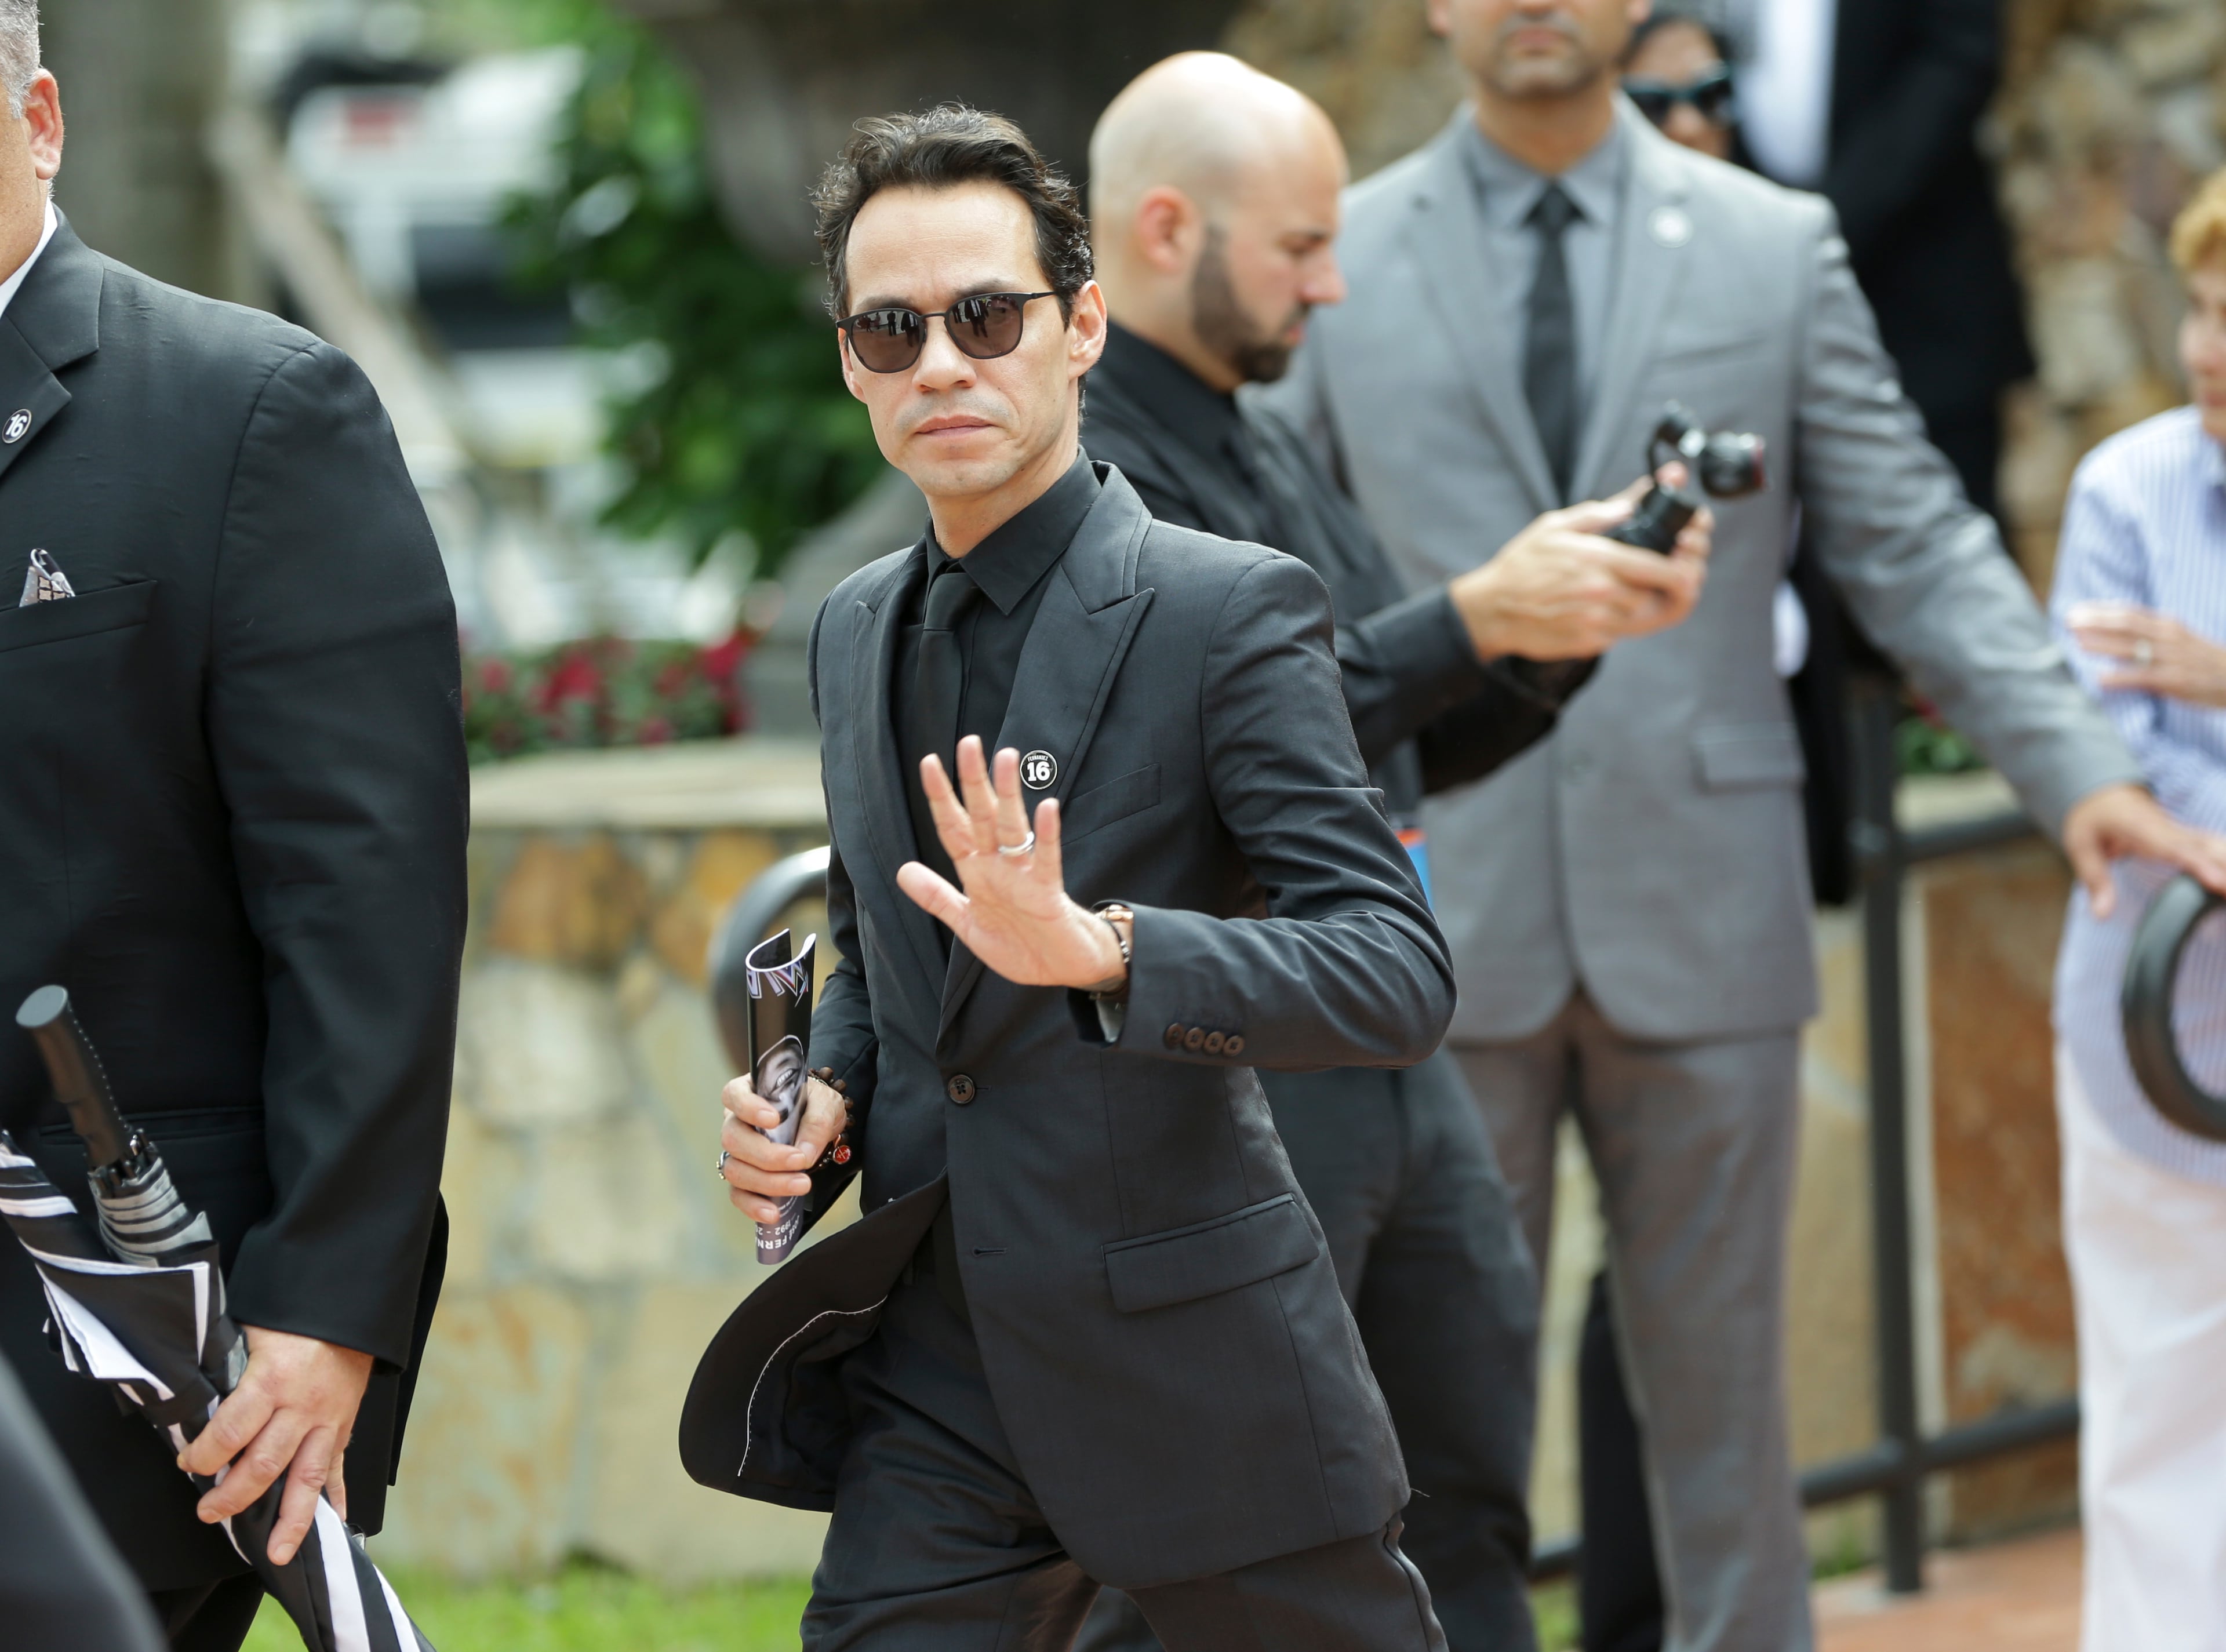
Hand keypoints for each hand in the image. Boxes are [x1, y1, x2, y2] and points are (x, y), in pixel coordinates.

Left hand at [179, 1325, 373, 1562]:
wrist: (349, 1308)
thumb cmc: (291, 1317)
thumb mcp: (250, 1333)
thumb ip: (225, 1369)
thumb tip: (189, 1404)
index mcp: (272, 1380)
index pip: (231, 1431)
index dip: (204, 1455)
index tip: (188, 1463)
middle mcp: (302, 1407)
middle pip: (265, 1464)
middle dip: (232, 1496)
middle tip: (208, 1512)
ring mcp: (327, 1420)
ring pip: (307, 1478)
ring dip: (290, 1519)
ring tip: (275, 1554)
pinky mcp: (344, 1426)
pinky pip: (339, 1468)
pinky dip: (337, 1499)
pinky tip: (335, 1525)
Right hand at [720, 1072, 846, 1224]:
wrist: (818, 1123)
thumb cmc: (815, 1105)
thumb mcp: (825, 1103)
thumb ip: (817, 1121)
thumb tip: (805, 1152)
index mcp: (750, 1093)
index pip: (734, 1095)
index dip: (748, 1108)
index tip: (774, 1119)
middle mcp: (736, 1122)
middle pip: (733, 1139)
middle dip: (766, 1155)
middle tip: (800, 1161)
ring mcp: (737, 1152)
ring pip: (735, 1170)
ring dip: (767, 1182)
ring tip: (802, 1185)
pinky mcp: (744, 1178)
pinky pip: (738, 1195)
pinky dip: (754, 1206)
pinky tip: (774, 1214)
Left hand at [894, 736, 1126, 989]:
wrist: (1060, 969)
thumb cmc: (1019, 944)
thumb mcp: (967, 923)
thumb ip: (937, 897)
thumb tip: (902, 870)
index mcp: (977, 872)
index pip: (953, 827)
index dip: (940, 797)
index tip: (930, 762)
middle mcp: (999, 866)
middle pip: (982, 816)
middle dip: (974, 781)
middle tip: (969, 742)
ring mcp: (1024, 876)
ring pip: (1013, 827)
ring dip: (1009, 794)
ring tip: (1006, 759)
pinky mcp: (1048, 892)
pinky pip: (1047, 859)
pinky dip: (1048, 834)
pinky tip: (1047, 808)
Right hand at [1449, 468, 1711, 660]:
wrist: (1492, 609)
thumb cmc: (1521, 565)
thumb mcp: (1555, 526)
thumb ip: (1600, 513)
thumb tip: (1633, 502)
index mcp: (1599, 560)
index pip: (1663, 569)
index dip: (1685, 569)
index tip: (1689, 564)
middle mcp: (1603, 594)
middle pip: (1659, 596)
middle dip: (1664, 587)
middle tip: (1663, 579)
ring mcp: (1597, 623)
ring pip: (1643, 618)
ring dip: (1643, 606)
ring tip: (1625, 592)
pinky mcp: (1589, 644)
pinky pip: (1621, 634)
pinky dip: (1620, 622)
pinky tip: (1602, 609)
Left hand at [2062, 782, 2225, 917]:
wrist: (2101, 791)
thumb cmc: (2091, 818)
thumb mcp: (2082, 847)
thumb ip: (2095, 880)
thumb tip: (2101, 915)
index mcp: (2143, 830)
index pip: (2177, 849)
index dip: (2200, 865)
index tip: (2219, 883)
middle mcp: (2168, 829)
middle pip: (2206, 847)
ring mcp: (2179, 831)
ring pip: (2214, 844)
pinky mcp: (2185, 836)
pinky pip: (2211, 846)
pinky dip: (2225, 858)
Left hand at [2066, 601, 2225, 706]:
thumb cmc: (2202, 661)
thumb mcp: (2179, 639)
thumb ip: (2151, 634)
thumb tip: (2116, 630)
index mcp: (2168, 625)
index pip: (2130, 612)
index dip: (2102, 610)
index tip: (2077, 609)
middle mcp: (2169, 637)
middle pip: (2127, 624)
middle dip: (2097, 621)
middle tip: (2069, 620)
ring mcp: (2171, 658)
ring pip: (2132, 647)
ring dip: (2103, 644)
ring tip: (2078, 642)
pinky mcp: (2174, 680)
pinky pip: (2142, 677)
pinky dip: (2119, 677)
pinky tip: (2099, 680)